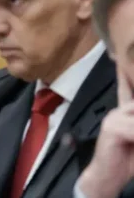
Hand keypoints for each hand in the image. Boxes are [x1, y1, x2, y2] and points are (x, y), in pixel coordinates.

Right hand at [77, 63, 133, 197]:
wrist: (106, 176)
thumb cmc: (127, 159)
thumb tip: (131, 115)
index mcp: (125, 113)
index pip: (127, 90)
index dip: (124, 76)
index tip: (118, 61)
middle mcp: (119, 111)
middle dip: (133, 123)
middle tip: (130, 133)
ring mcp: (114, 117)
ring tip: (130, 137)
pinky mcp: (112, 127)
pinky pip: (133, 128)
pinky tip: (131, 142)